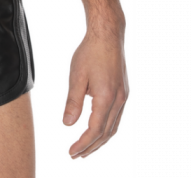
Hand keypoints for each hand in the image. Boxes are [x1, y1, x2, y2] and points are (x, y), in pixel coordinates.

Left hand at [63, 31, 128, 158]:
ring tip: (87, 148)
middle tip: (77, 155)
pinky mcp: (123, 91)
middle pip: (106, 133)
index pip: (94, 129)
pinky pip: (116, 117)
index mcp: (106, 98)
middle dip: (91, 146)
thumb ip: (73, 102)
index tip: (71, 152)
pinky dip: (107, 128)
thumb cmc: (90, 52)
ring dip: (100, 139)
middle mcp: (119, 100)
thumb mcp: (77, 76)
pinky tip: (98, 128)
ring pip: (113, 126)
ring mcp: (123, 96)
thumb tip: (67, 124)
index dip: (83, 143)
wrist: (107, 35)